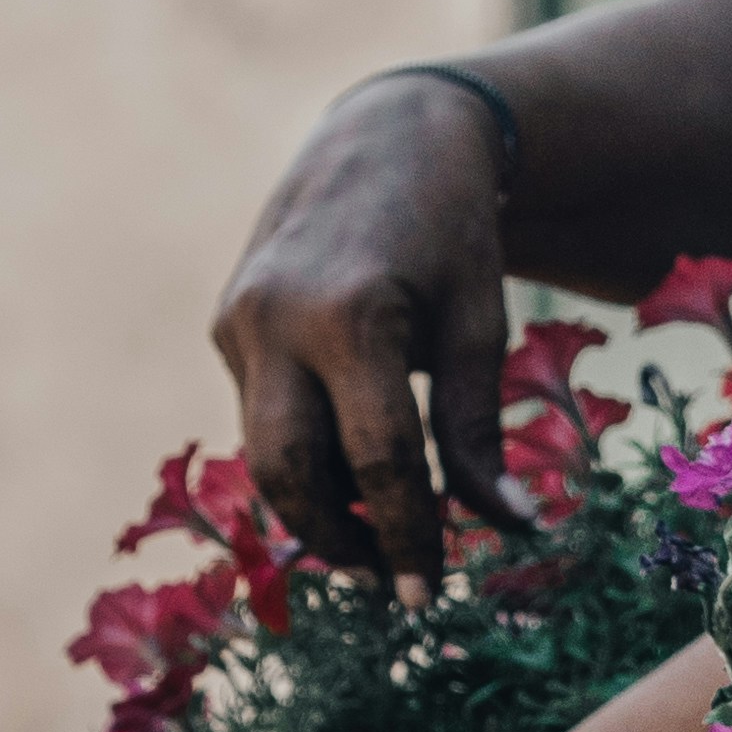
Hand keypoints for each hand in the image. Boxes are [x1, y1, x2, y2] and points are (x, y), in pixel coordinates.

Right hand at [211, 76, 522, 600]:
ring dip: (315, 505)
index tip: (429, 596)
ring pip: (264, 451)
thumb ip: (477, 431)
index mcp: (351, 314)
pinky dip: (301, 453)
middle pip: (289, 472)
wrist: (385, 135)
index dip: (404, 536)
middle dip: (336, 540)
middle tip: (388, 580)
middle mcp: (276, 317)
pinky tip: (348, 469)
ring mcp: (238, 319)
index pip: (375, 460)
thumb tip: (507, 530)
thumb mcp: (480, 323)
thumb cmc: (451, 232)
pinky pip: (259, 413)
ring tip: (375, 534)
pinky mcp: (224, 323)